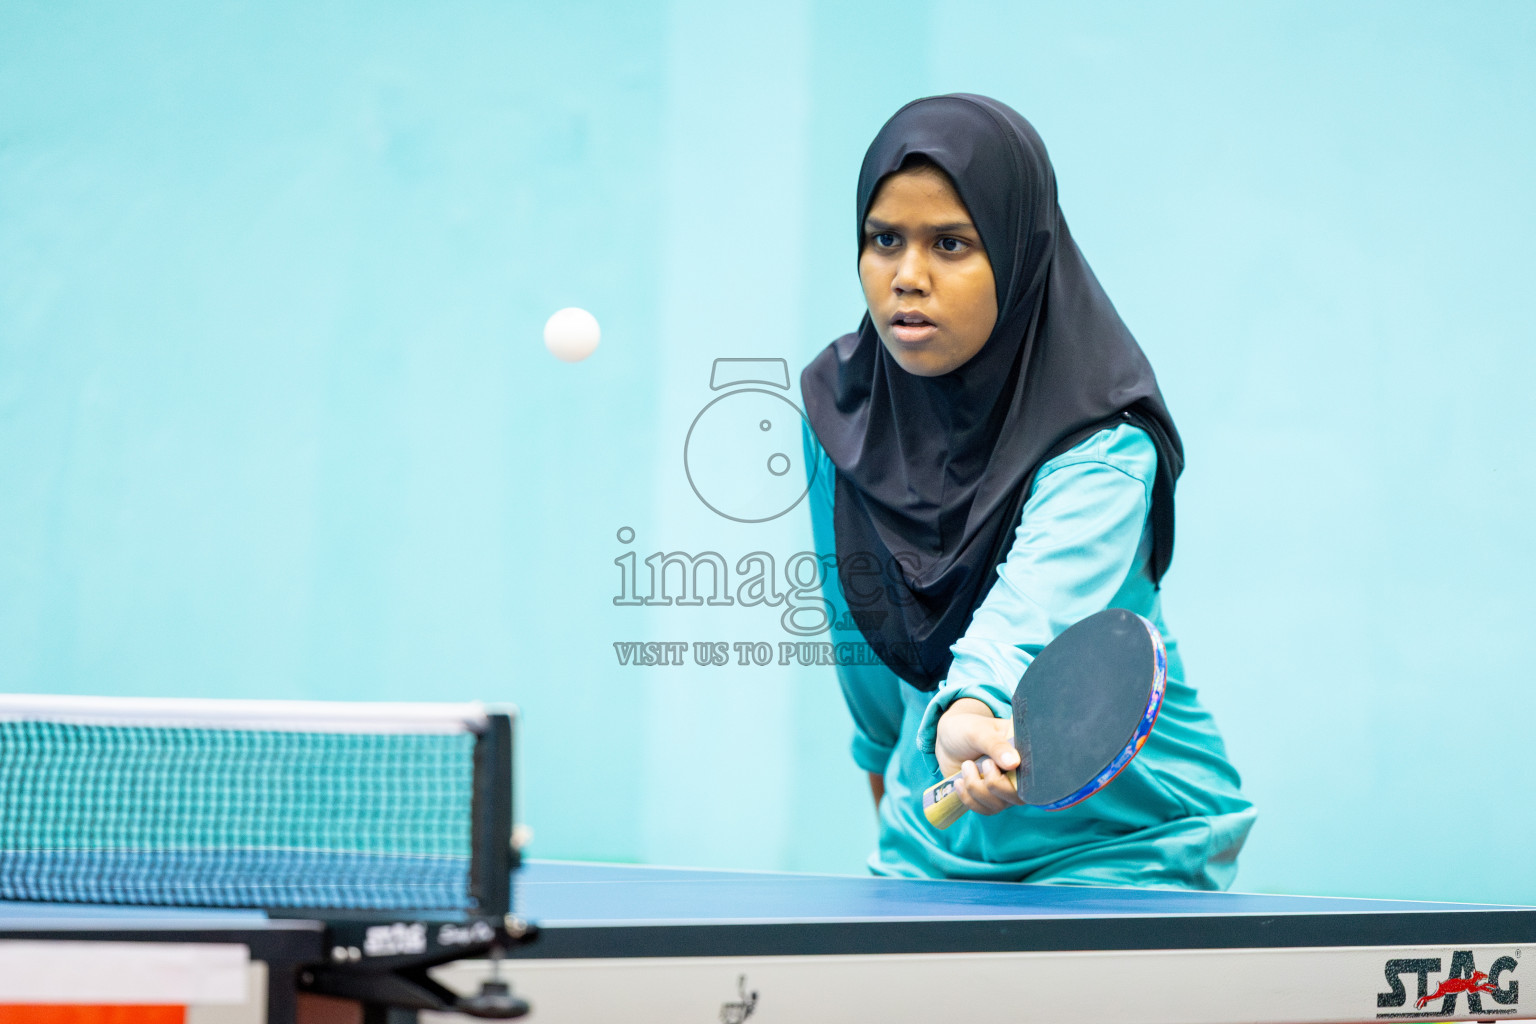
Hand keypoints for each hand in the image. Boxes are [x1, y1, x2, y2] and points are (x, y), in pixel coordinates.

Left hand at [934, 698, 1023, 815]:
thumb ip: (995, 745)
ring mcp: (1005, 788)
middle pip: (1020, 796)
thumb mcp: (979, 732)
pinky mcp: (990, 798)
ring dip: (977, 789)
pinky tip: (959, 782)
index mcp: (1024, 751)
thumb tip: (1014, 763)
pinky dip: (969, 798)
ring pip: (1000, 805)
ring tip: (966, 766)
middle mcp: (1019, 773)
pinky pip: (986, 810)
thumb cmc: (966, 730)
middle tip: (983, 763)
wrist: (946, 741)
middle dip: (995, 784)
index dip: (1023, 776)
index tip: (999, 764)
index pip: (1037, 772)